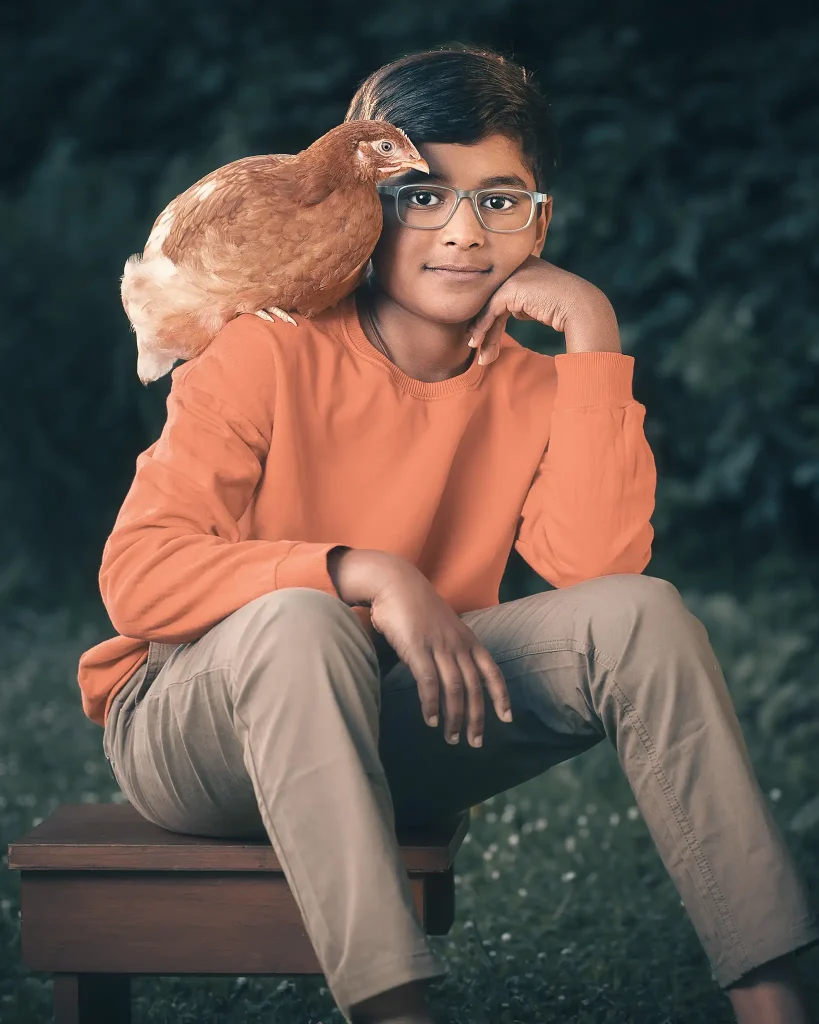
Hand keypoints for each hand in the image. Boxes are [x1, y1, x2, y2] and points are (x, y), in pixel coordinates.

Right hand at [369, 564, 512, 746]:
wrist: (396, 583)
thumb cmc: (417, 607)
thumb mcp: (444, 627)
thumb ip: (451, 648)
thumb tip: (452, 674)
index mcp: (468, 640)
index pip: (492, 672)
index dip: (501, 696)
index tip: (507, 719)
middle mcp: (458, 645)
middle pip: (475, 687)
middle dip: (477, 718)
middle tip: (474, 742)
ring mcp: (439, 646)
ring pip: (455, 689)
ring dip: (455, 717)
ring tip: (451, 738)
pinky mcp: (417, 649)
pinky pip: (429, 682)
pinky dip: (431, 704)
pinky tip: (430, 720)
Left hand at [466, 255, 619, 364]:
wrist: (579, 306)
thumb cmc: (563, 308)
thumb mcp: (535, 302)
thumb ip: (520, 302)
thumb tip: (508, 312)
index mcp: (520, 263)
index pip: (497, 292)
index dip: (488, 316)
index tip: (482, 337)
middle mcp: (513, 266)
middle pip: (491, 300)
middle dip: (484, 327)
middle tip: (477, 348)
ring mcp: (511, 275)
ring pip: (489, 308)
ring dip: (483, 333)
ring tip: (481, 355)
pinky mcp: (510, 289)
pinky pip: (490, 312)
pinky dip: (483, 329)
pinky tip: (479, 344)